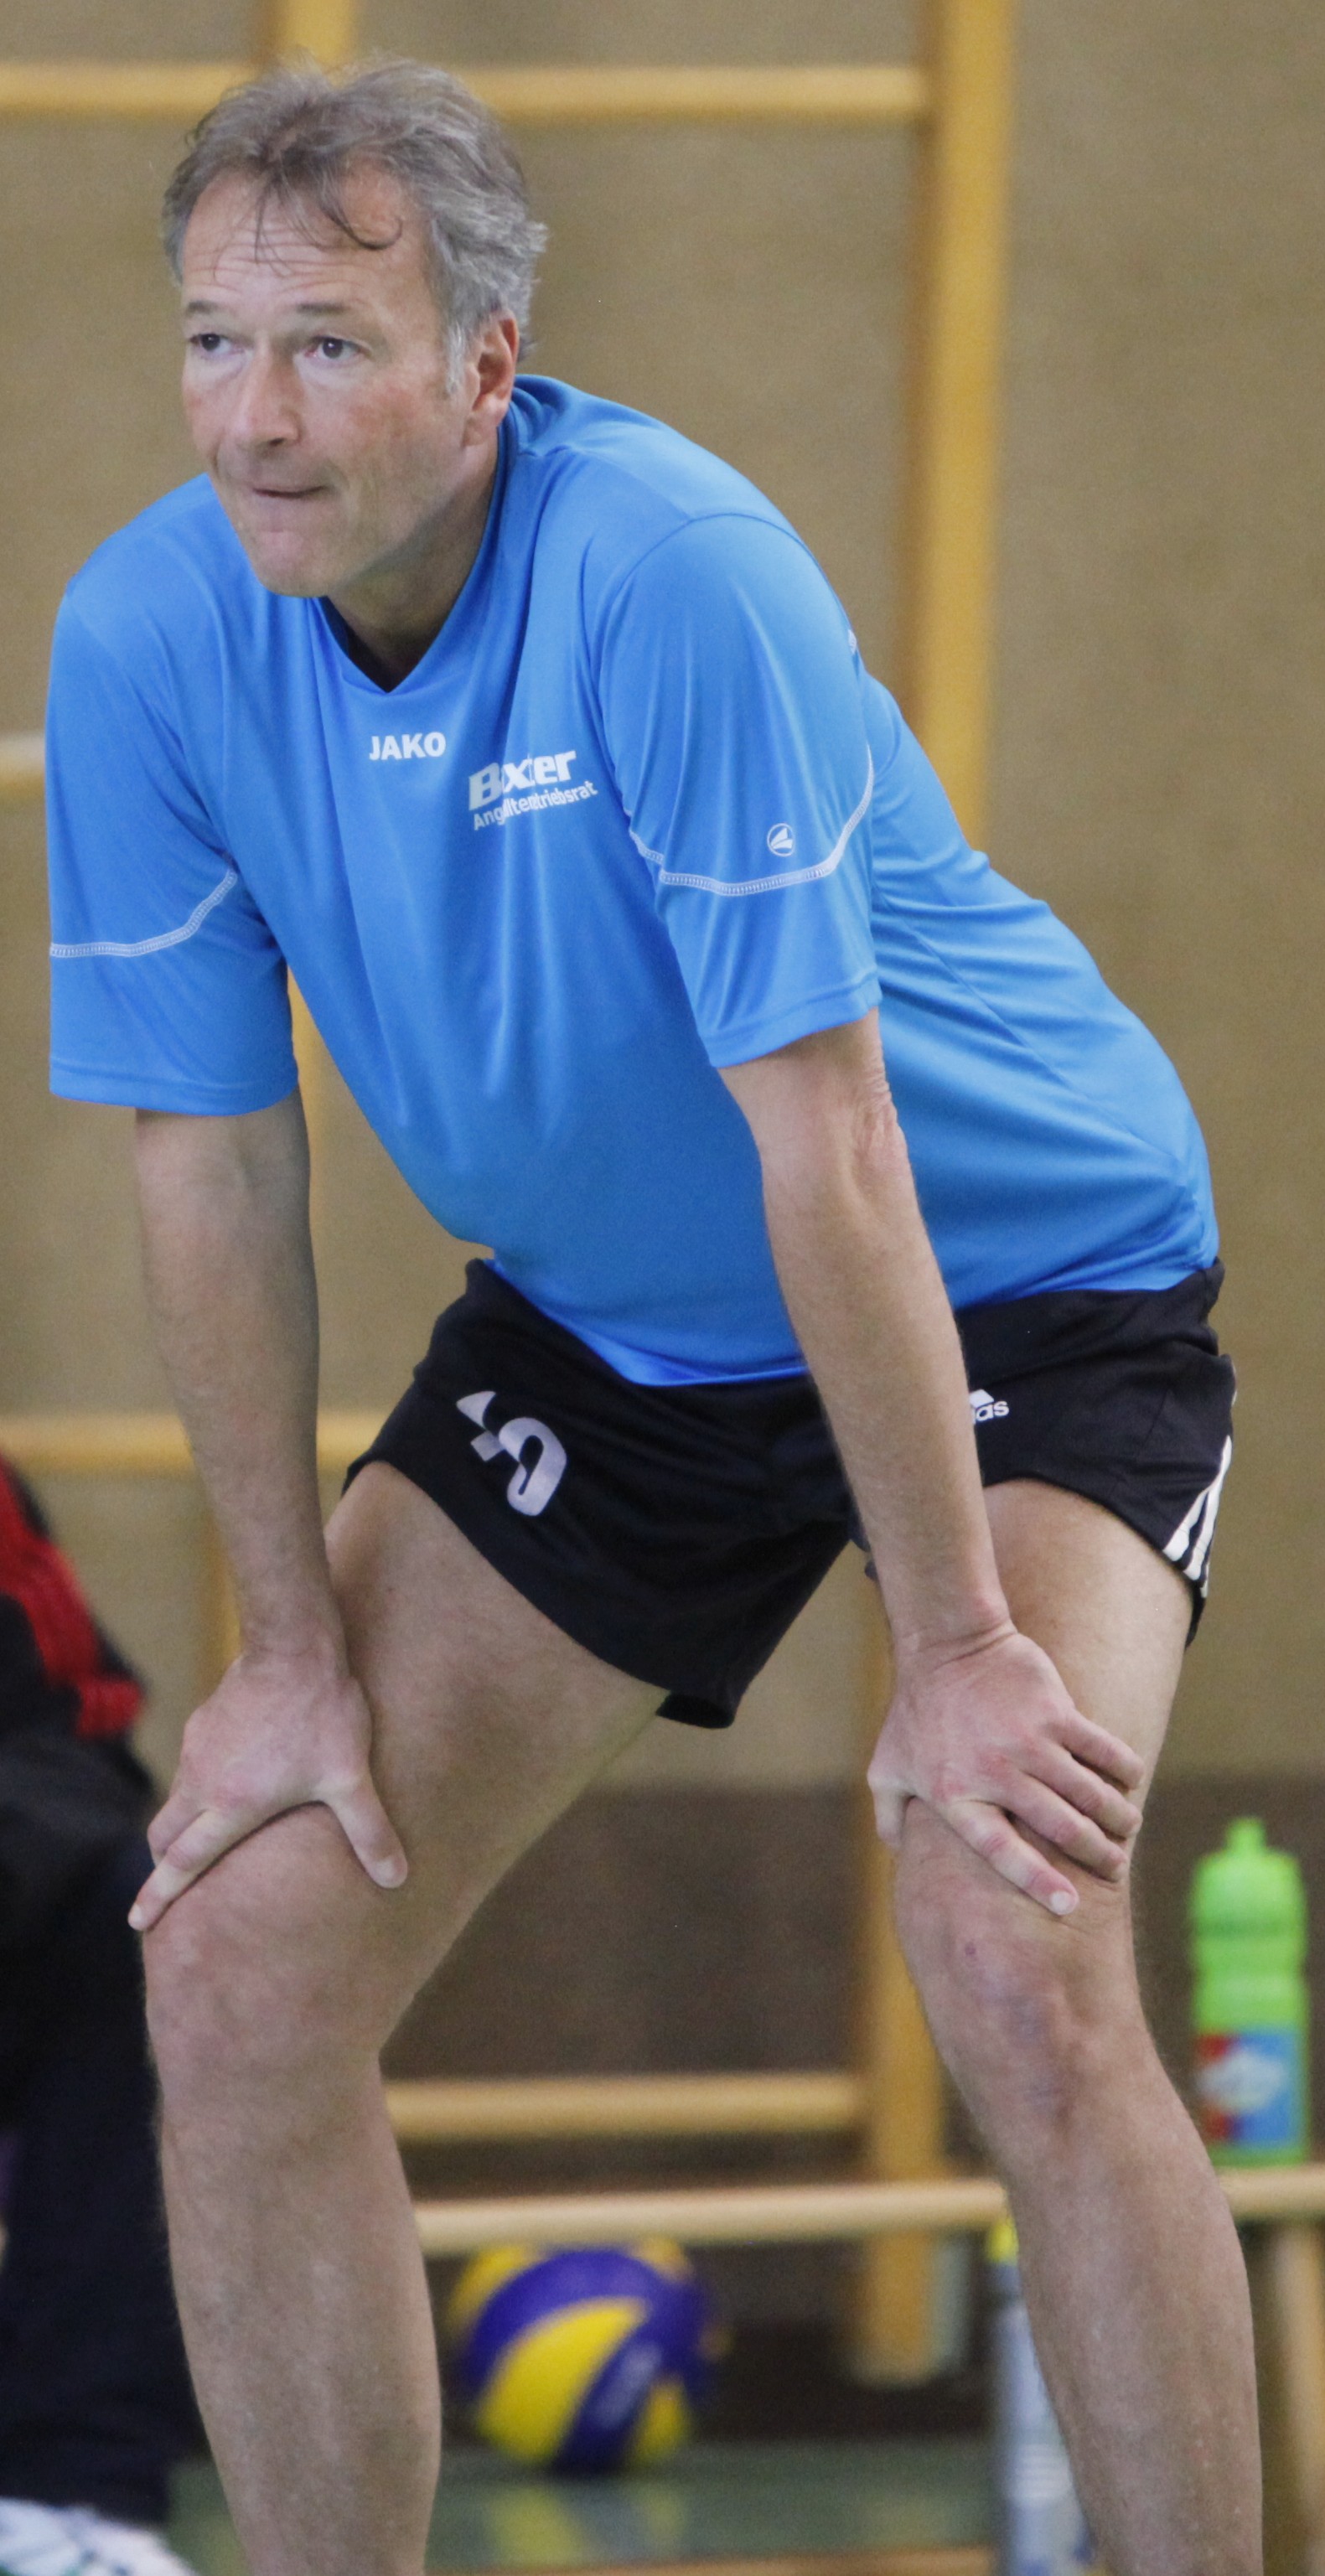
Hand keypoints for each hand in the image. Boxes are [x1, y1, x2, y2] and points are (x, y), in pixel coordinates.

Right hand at [128, 1641, 408, 1931]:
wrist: (295, 1645)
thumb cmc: (323, 1714)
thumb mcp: (350, 1778)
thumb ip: (370, 1831)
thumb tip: (397, 1878)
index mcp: (231, 1806)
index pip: (183, 1863)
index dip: (159, 1896)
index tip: (135, 1922)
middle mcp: (202, 1782)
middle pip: (165, 1836)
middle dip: (163, 1864)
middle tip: (166, 1884)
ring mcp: (198, 1749)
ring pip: (176, 1799)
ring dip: (182, 1824)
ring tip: (204, 1836)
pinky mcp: (203, 1722)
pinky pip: (191, 1766)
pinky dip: (198, 1788)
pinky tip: (229, 1782)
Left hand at [867, 1623, 1144, 1915]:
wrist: (946, 1643)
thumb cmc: (916, 1711)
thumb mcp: (887, 1766)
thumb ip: (889, 1815)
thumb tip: (897, 1855)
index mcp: (957, 1797)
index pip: (1003, 1852)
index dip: (1038, 1882)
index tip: (1068, 1905)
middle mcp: (995, 1774)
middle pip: (1060, 1828)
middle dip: (1096, 1854)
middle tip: (1113, 1867)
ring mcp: (1028, 1740)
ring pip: (1088, 1793)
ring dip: (1117, 1817)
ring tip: (1128, 1829)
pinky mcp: (1055, 1711)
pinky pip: (1101, 1748)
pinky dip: (1123, 1767)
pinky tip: (1132, 1779)